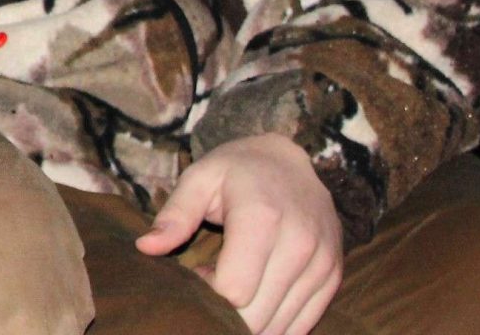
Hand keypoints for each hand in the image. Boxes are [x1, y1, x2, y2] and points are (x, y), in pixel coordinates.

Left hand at [135, 133, 342, 334]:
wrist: (290, 160)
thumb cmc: (236, 170)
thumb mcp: (199, 178)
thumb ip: (174, 215)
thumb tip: (146, 247)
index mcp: (262, 217)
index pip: (235, 290)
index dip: (208, 294)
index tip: (199, 274)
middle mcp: (300, 242)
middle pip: (259, 313)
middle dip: (227, 314)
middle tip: (213, 285)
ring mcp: (322, 261)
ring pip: (282, 324)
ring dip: (251, 320)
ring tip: (235, 287)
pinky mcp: (333, 274)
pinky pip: (305, 322)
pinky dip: (276, 322)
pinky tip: (258, 297)